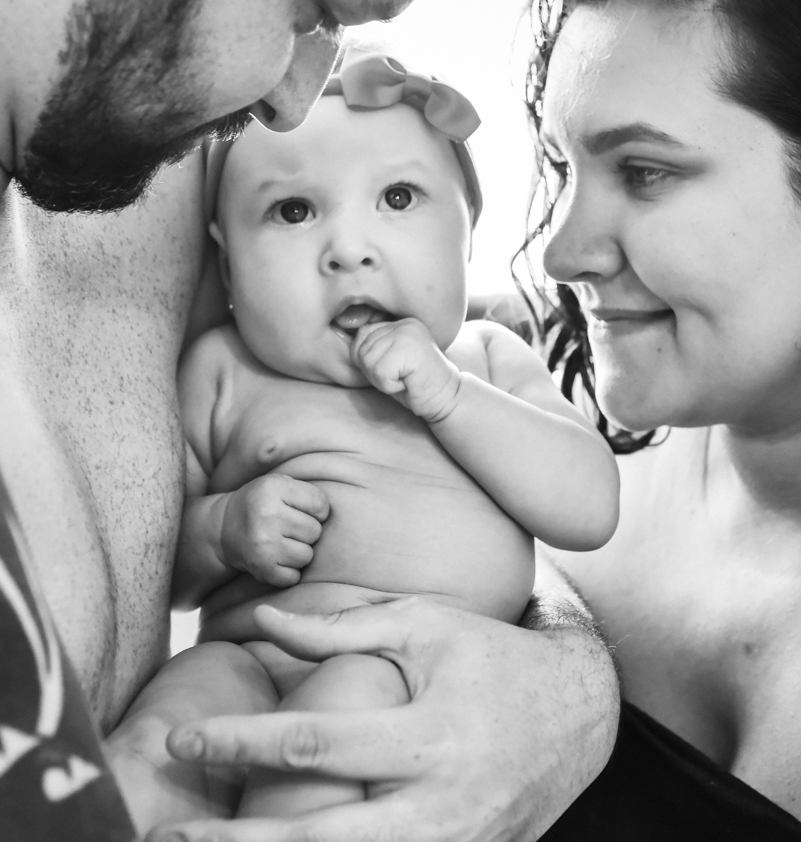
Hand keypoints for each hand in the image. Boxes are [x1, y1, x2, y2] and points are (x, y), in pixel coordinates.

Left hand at [144, 596, 618, 841]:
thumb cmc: (491, 655)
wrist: (578, 715)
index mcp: (428, 736)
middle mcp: (440, 806)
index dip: (243, 743)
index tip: (182, 741)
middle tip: (163, 841)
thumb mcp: (424, 624)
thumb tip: (263, 622)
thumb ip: (341, 628)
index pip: (315, 744)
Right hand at [221, 474, 328, 586]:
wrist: (224, 528)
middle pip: (315, 532)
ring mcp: (263, 544)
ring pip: (307, 556)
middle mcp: (267, 515)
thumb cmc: (262, 504)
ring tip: (282, 543)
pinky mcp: (261, 568)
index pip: (321, 505)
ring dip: (299, 553)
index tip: (302, 511)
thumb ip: (307, 492)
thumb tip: (333, 515)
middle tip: (288, 529)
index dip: (317, 511)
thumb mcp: (279, 484)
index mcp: (273, 488)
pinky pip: (293, 577)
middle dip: (307, 532)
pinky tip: (275, 559)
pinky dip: (288, 572)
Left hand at [352, 317, 460, 420]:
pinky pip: (380, 372)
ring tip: (405, 378)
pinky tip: (408, 382)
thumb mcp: (390, 361)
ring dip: (383, 379)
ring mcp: (408, 333)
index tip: (394, 370)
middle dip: (376, 372)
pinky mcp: (410, 349)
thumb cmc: (415, 385)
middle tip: (401, 376)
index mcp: (399, 323)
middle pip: (362, 349)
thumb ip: (373, 348)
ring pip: (368, 361)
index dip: (369, 360)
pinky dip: (390, 385)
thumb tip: (348, 341)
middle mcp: (404, 323)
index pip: (362, 335)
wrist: (446, 399)